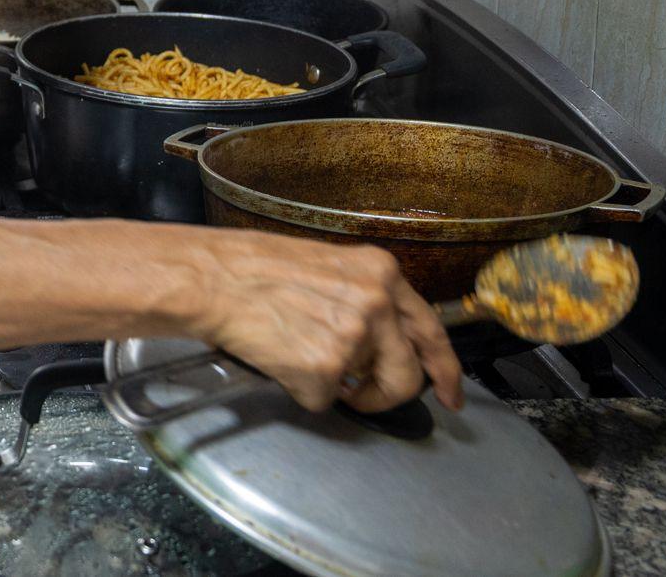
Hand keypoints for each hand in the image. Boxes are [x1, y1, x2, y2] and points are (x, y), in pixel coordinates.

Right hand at [196, 232, 464, 414]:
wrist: (213, 278)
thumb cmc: (255, 267)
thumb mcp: (328, 265)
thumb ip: (365, 297)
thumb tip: (381, 340)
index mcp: (380, 274)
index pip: (430, 330)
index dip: (445, 369)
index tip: (451, 393)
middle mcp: (376, 304)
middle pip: (408, 374)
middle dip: (388, 394)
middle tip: (364, 397)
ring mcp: (353, 337)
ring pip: (363, 390)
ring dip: (337, 388)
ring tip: (300, 358)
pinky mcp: (324, 369)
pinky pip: (324, 400)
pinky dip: (301, 389)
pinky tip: (280, 358)